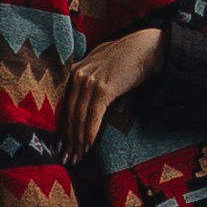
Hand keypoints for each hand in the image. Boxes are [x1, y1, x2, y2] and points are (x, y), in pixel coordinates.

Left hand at [58, 26, 162, 155]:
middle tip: (67, 158)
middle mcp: (78, 75)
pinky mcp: (103, 88)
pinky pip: (93, 116)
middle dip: (67, 139)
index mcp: (75, 71)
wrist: (146, 48)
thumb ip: (90, 79)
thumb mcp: (101, 65)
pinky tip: (88, 146)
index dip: (62, 127)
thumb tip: (88, 101)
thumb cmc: (127, 58)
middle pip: (69, 113)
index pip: (64, 105)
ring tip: (77, 157)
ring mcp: (89, 81)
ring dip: (77, 140)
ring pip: (78, 117)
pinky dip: (90, 133)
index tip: (60, 145)